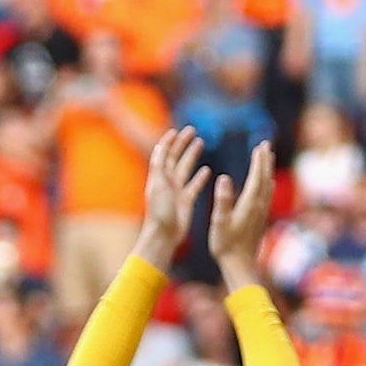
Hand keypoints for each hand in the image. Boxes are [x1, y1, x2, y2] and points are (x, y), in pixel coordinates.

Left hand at [132, 128, 209, 268]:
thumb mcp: (158, 185)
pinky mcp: (186, 200)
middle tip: (192, 130)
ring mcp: (177, 190)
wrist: (164, 235)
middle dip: (183, 143)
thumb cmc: (160, 212)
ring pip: (186, 168)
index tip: (176, 130)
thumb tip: (160, 146)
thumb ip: (160, 166)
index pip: (164, 153)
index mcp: (159, 176)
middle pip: (176, 157)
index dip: (169, 141)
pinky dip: (200, 177)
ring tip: (200, 143)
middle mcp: (168, 181)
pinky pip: (194, 185)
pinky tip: (207, 170)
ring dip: (192, 155)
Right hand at [206, 140, 275, 291]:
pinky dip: (267, 183)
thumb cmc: (226, 246)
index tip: (260, 146)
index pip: (256, 177)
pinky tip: (267, 183)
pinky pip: (267, 195)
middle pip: (265, 178)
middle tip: (266, 144)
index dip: (259, 161)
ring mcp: (261, 213)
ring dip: (267, 170)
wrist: (240, 266)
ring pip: (267, 186)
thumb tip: (225, 178)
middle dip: (265, 160)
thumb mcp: (219, 223)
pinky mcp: (260, 219)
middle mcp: (259, 206)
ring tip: (267, 157)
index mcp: (250, 205)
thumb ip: (222, 200)